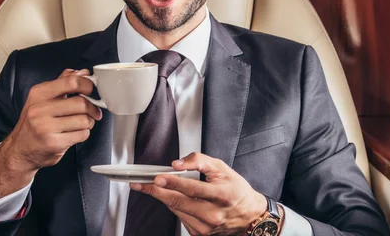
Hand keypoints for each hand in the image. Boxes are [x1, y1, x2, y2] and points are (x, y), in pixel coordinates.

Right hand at [0, 68, 100, 200]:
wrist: (19, 150)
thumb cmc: (34, 123)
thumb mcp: (42, 99)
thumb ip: (63, 83)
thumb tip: (82, 72)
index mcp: (38, 93)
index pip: (71, 82)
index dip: (87, 85)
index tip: (90, 90)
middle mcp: (39, 109)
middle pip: (81, 103)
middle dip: (92, 108)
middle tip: (92, 112)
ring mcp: (45, 127)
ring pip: (84, 120)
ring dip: (88, 122)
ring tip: (80, 124)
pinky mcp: (53, 143)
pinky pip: (82, 134)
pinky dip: (83, 134)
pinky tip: (74, 134)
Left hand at [130, 152, 266, 235]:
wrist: (249, 215)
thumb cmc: (236, 190)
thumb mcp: (222, 168)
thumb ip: (199, 161)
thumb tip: (177, 164)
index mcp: (221, 195)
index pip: (191, 188)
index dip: (172, 182)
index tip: (156, 177)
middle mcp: (213, 214)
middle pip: (178, 202)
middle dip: (156, 191)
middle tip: (140, 184)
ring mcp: (206, 227)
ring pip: (176, 210)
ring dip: (164, 197)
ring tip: (154, 186)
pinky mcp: (200, 234)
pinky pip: (181, 218)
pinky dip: (175, 206)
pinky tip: (175, 198)